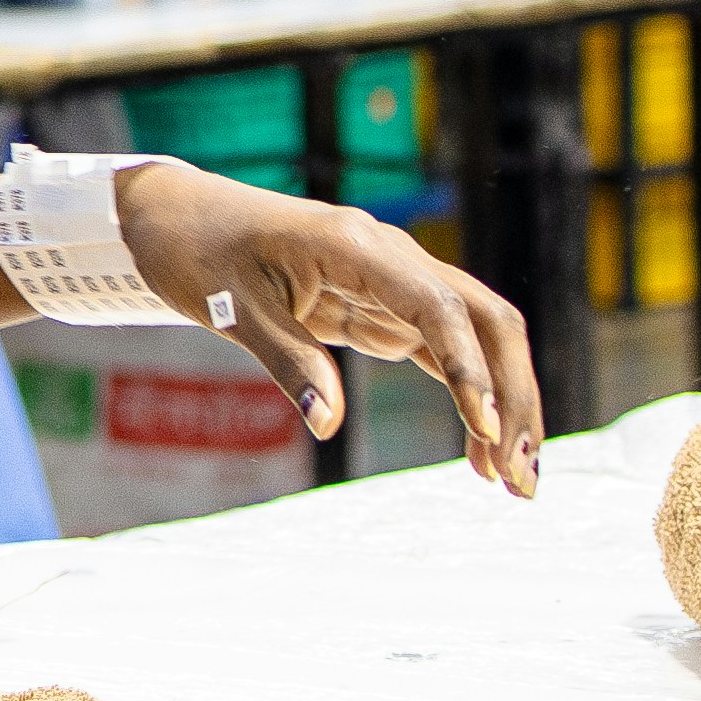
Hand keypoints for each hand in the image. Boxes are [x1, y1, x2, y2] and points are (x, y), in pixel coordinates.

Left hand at [108, 162, 547, 495]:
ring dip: (504, 404)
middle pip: (485, 320)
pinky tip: (480, 451)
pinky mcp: (384, 308)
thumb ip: (287, 362)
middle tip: (521, 476)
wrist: (178, 218)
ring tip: (513, 482)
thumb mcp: (232, 310)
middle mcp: (390, 258)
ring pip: (475, 339)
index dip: (471, 370)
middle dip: (515, 395)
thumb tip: (328, 424)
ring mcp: (393, 282)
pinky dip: (468, 398)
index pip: (438, 307)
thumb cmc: (199, 255)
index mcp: (356, 246)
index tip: (488, 431)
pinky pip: (444, 352)